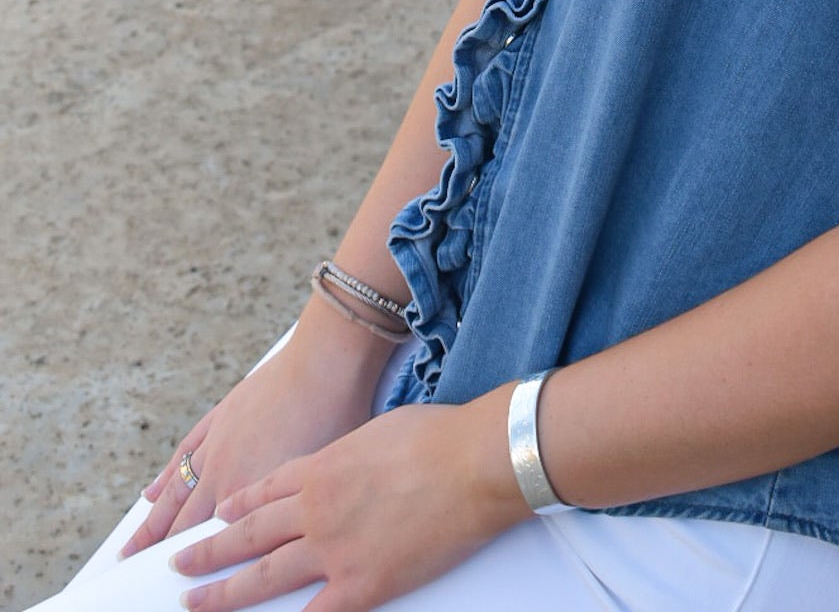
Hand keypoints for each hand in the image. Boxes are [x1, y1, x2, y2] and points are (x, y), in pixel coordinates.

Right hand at [122, 304, 391, 559]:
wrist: (327, 360)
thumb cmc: (338, 417)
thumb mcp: (319, 476)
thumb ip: (293, 509)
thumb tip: (292, 538)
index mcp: (251, 494)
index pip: (214, 544)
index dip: (198, 568)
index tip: (180, 591)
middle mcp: (226, 473)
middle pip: (183, 524)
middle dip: (159, 555)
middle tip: (135, 579)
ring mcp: (219, 443)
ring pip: (175, 492)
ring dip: (151, 523)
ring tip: (130, 549)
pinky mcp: (220, 416)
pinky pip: (185, 454)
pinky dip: (166, 475)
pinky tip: (151, 492)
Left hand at [169, 393, 527, 611]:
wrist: (473, 462)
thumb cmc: (437, 436)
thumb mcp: (379, 431)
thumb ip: (351, 453)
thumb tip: (346, 463)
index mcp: (320, 467)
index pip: (264, 491)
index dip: (237, 506)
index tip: (218, 516)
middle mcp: (315, 509)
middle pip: (249, 534)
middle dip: (209, 551)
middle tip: (178, 564)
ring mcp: (333, 550)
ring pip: (263, 578)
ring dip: (224, 594)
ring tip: (195, 603)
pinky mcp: (362, 585)